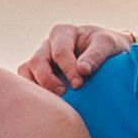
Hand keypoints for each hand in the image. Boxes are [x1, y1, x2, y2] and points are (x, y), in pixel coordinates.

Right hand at [17, 25, 134, 94]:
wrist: (111, 58)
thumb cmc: (109, 48)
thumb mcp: (108, 45)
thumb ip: (96, 55)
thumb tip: (82, 69)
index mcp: (63, 33)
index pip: (59, 51)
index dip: (67, 68)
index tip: (79, 84)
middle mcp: (48, 46)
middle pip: (37, 61)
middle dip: (48, 79)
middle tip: (63, 93)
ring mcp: (42, 61)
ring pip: (26, 71)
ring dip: (37, 87)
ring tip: (53, 100)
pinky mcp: (40, 76)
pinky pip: (27, 83)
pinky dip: (33, 93)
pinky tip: (47, 104)